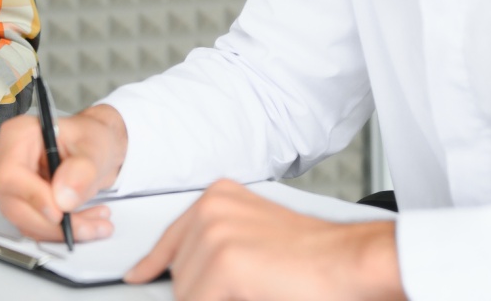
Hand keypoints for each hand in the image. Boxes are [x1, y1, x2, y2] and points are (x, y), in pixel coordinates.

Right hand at [0, 104, 128, 242]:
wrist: (91, 149)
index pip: (10, 173)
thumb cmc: (88, 138)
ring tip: (94, 224)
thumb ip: (83, 169)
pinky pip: (32, 226)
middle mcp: (6, 158)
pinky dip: (59, 231)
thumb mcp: (95, 147)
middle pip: (14, 203)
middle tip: (89, 226)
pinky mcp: (18, 202)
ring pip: (24, 220)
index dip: (33, 196)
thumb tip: (63, 195)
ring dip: (60, 230)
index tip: (60, 212)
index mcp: (18, 134)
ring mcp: (9, 183)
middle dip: (53, 224)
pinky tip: (84, 222)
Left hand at [126, 179, 405, 300]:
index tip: (138, 276)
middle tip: (242, 290)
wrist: (352, 261)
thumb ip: (218, 248)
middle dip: (199, 294)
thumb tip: (184, 279)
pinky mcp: (225, 261)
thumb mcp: (253, 240)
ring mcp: (215, 232)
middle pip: (178, 271)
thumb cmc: (314, 258)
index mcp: (218, 198)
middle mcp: (211, 208)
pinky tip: (253, 297)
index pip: (170, 237)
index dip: (153, 264)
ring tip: (257, 291)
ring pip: (187, 293)